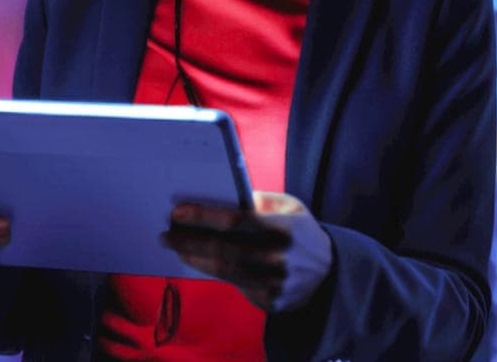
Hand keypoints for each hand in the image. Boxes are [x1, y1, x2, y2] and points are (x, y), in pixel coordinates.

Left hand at [161, 191, 332, 312]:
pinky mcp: (273, 302)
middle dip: (190, 241)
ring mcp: (277, 283)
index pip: (235, 220)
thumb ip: (257, 200)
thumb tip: (217, 194)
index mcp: (284, 226)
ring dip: (195, 259)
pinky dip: (214, 273)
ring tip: (176, 248)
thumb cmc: (298, 229)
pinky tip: (198, 263)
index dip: (203, 216)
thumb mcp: (288, 206)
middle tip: (166, 235)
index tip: (177, 211)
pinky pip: (236, 286)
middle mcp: (281, 257)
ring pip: (226, 272)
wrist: (330, 270)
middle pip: (224, 249)